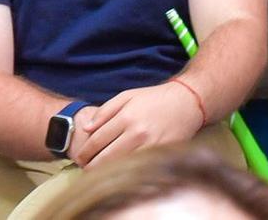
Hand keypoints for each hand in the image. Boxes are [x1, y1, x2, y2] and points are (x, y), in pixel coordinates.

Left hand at [76, 81, 203, 165]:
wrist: (187, 102)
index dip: (84, 152)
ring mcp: (150, 145)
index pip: (97, 141)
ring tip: (99, 171)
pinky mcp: (160, 153)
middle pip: (105, 158)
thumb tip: (87, 128)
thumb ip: (105, 110)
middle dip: (91, 166)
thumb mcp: (128, 96)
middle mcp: (137, 133)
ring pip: (120, 166)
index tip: (80, 157)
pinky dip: (125, 171)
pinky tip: (119, 169)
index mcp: (126, 117)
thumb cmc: (155, 98)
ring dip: (106, 171)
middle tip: (85, 168)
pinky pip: (137, 167)